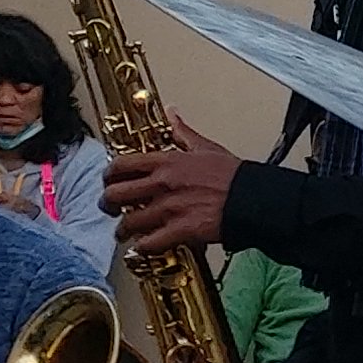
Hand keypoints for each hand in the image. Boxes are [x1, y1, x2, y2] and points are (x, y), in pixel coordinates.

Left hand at [101, 114, 241, 254]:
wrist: (254, 199)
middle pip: (116, 195)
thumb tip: (173, 114)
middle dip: (108, 204)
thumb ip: (182, 132)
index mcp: (166, 162)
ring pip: (129, 222)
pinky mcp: (180, 231)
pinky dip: (143, 248)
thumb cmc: (234, 176)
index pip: (121, 165)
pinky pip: (150, 243)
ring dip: (123, 230)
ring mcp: (169, 209)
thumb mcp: (205, 147)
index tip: (109, 180)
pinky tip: (143, 248)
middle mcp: (162, 185)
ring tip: (124, 233)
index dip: (109, 175)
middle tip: (110, 208)